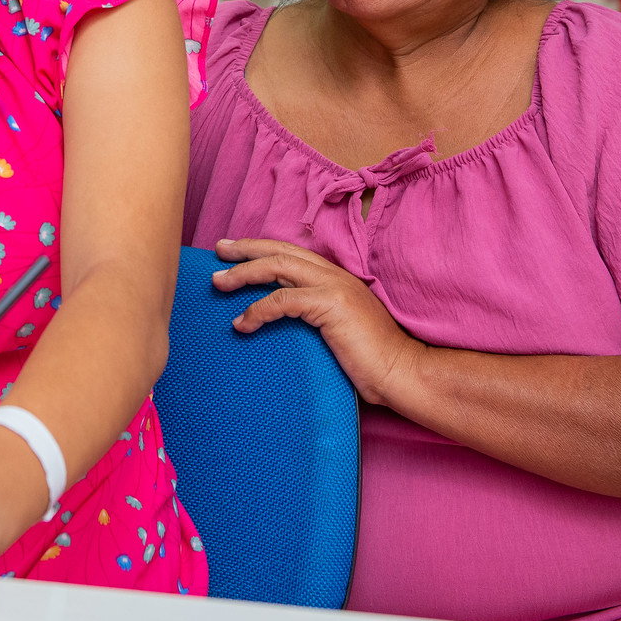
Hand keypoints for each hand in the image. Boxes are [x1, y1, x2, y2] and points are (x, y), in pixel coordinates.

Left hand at [212, 237, 426, 406]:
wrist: (401, 372)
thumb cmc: (370, 360)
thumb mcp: (337, 329)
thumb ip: (313, 315)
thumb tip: (279, 318)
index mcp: (337, 278)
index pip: (292, 253)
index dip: (262, 248)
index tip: (235, 252)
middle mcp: (334, 275)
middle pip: (281, 250)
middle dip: (246, 249)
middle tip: (218, 250)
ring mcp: (333, 287)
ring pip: (277, 267)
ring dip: (243, 274)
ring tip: (218, 283)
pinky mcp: (331, 305)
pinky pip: (282, 301)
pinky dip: (257, 311)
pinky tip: (241, 324)